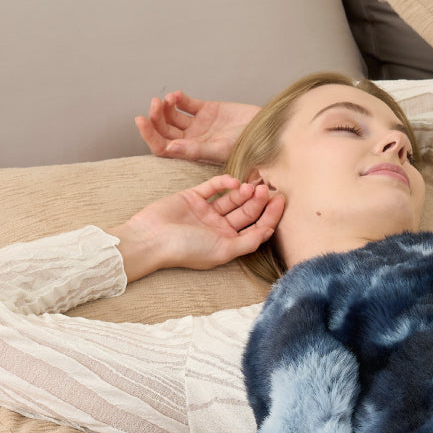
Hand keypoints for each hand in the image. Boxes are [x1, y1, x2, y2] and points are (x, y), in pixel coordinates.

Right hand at [112, 176, 285, 280]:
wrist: (151, 239)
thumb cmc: (186, 250)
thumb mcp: (223, 251)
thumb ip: (248, 242)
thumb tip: (269, 231)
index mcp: (229, 242)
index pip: (256, 227)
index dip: (270, 215)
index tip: (281, 201)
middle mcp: (220, 227)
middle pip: (246, 211)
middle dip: (259, 200)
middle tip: (267, 188)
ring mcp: (206, 211)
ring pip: (232, 198)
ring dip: (244, 192)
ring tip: (252, 185)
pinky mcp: (192, 197)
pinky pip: (213, 187)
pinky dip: (224, 182)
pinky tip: (233, 181)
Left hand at [135, 92, 260, 163]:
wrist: (268, 130)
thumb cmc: (249, 146)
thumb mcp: (221, 149)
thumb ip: (195, 150)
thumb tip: (169, 148)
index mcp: (193, 153)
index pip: (163, 147)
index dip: (149, 136)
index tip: (141, 120)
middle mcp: (193, 140)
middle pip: (164, 131)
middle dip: (155, 118)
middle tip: (154, 105)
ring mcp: (198, 125)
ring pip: (171, 116)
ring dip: (164, 107)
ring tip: (166, 100)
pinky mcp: (206, 109)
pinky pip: (186, 104)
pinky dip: (178, 98)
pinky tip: (177, 96)